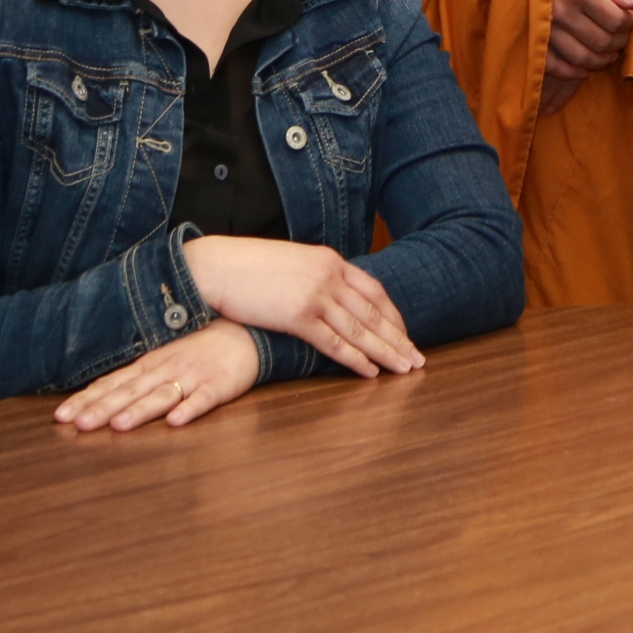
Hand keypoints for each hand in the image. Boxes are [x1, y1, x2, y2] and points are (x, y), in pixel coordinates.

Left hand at [56, 321, 260, 432]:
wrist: (243, 332)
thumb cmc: (197, 349)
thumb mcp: (162, 358)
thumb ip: (134, 377)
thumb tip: (96, 395)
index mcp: (148, 366)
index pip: (111, 384)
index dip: (86, 399)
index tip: (61, 416)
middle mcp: (165, 370)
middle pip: (130, 392)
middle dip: (103, 409)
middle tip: (79, 425)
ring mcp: (192, 377)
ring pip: (161, 396)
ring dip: (140, 411)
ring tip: (119, 426)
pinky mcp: (219, 385)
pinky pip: (204, 399)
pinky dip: (190, 409)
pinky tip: (176, 422)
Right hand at [181, 234, 419, 376]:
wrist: (215, 266)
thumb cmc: (247, 267)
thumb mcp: (291, 263)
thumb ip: (315, 277)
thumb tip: (329, 297)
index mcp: (329, 260)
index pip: (373, 290)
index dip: (392, 315)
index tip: (404, 333)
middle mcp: (328, 275)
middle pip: (374, 312)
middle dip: (398, 338)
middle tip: (417, 359)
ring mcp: (315, 294)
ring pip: (360, 330)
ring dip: (385, 352)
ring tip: (403, 369)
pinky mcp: (297, 315)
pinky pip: (334, 343)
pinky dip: (355, 360)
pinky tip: (370, 372)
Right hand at [545, 0, 632, 86]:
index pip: (615, 20)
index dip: (629, 22)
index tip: (631, 17)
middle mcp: (562, 13)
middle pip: (601, 41)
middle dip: (618, 42)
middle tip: (622, 35)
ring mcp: (544, 27)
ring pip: (581, 58)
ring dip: (600, 60)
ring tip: (608, 53)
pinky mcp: (529, 36)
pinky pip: (552, 65)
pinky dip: (570, 72)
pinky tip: (582, 70)